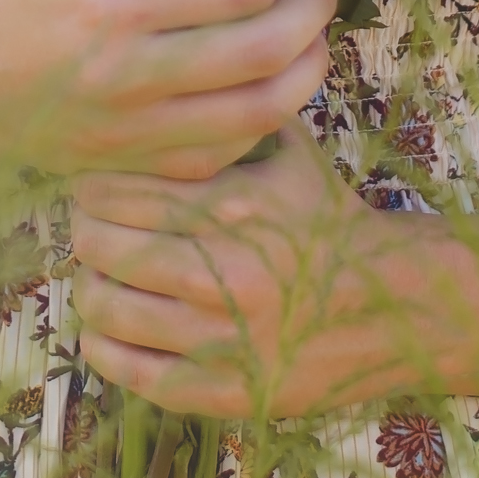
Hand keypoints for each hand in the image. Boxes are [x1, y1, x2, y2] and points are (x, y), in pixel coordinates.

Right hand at [0, 0, 336, 186]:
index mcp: (116, 4)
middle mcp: (135, 73)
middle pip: (266, 50)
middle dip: (315, 8)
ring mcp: (145, 130)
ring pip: (266, 109)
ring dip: (310, 65)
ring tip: (312, 28)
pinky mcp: (151, 167)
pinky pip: (239, 148)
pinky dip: (273, 111)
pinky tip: (272, 76)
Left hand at [71, 121, 445, 418]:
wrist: (393, 307)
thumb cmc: (329, 222)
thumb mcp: (289, 155)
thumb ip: (230, 120)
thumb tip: (165, 88)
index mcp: (231, 207)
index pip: (114, 190)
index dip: (90, 185)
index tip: (94, 186)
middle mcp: (218, 273)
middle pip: (99, 245)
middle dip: (85, 232)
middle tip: (92, 228)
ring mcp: (217, 338)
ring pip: (103, 307)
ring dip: (91, 287)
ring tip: (104, 276)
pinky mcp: (218, 390)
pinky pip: (126, 369)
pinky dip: (102, 345)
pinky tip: (110, 328)